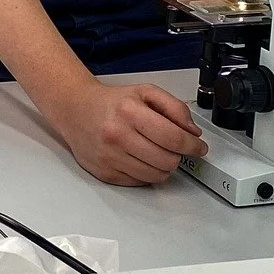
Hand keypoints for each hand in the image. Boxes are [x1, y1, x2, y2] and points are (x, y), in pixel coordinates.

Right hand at [46, 78, 207, 185]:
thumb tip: (192, 132)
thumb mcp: (145, 92)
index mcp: (129, 112)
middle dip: (178, 156)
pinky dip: (147, 173)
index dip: (193, 146)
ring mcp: (109, 157)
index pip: (173, 138)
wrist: (75, 110)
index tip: (198, 147)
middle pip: (167, 160)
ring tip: (157, 152)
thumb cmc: (111, 102)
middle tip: (175, 148)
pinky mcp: (105, 173)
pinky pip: (140, 181)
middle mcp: (117, 136)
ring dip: (164, 166)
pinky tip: (140, 159)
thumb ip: (174, 107)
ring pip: (156, 175)